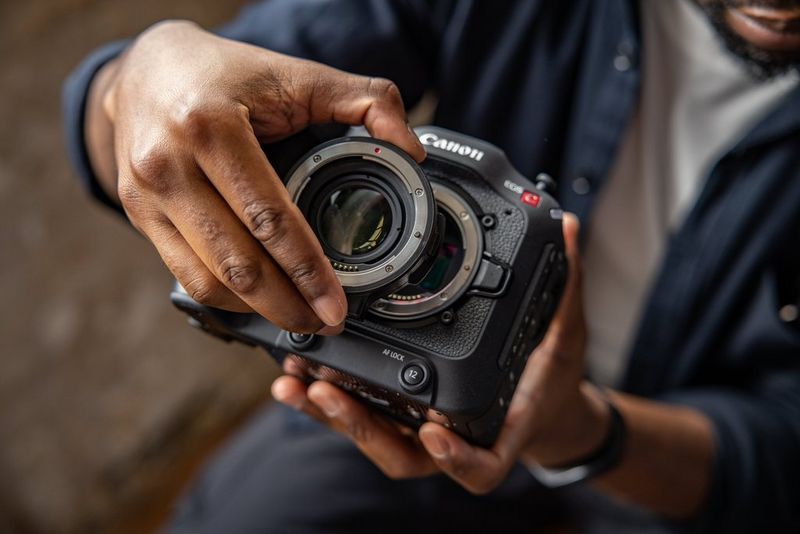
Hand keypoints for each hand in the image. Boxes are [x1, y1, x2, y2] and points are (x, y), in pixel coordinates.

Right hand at [89, 20, 425, 333]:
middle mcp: (168, 164)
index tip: (337, 304)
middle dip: (287, 305)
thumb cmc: (225, 74)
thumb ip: (365, 101)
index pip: (268, 216)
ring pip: (207, 280)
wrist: (146, 69)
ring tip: (299, 319)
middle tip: (326, 322)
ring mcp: (145, 196)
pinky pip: (185, 276)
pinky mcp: (139, 216)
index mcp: (210, 126)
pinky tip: (259, 303)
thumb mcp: (297, 74)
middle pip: (236, 262)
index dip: (307, 270)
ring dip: (258, 311)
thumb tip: (412, 149)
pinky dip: (227, 299)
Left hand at [272, 213, 611, 490]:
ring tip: (295, 380)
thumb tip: (570, 228)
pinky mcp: (398, 415)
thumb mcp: (567, 333)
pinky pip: (360, 415)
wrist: (540, 405)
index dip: (457, 457)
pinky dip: (324, 400)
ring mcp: (422, 430)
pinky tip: (294, 373)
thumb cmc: (550, 380)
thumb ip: (565, 285)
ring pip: (373, 439)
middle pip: (406, 455)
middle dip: (362, 428)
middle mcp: (456, 436)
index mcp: (500, 427)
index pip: (483, 463)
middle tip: (327, 392)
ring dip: (330, 415)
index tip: (432, 430)